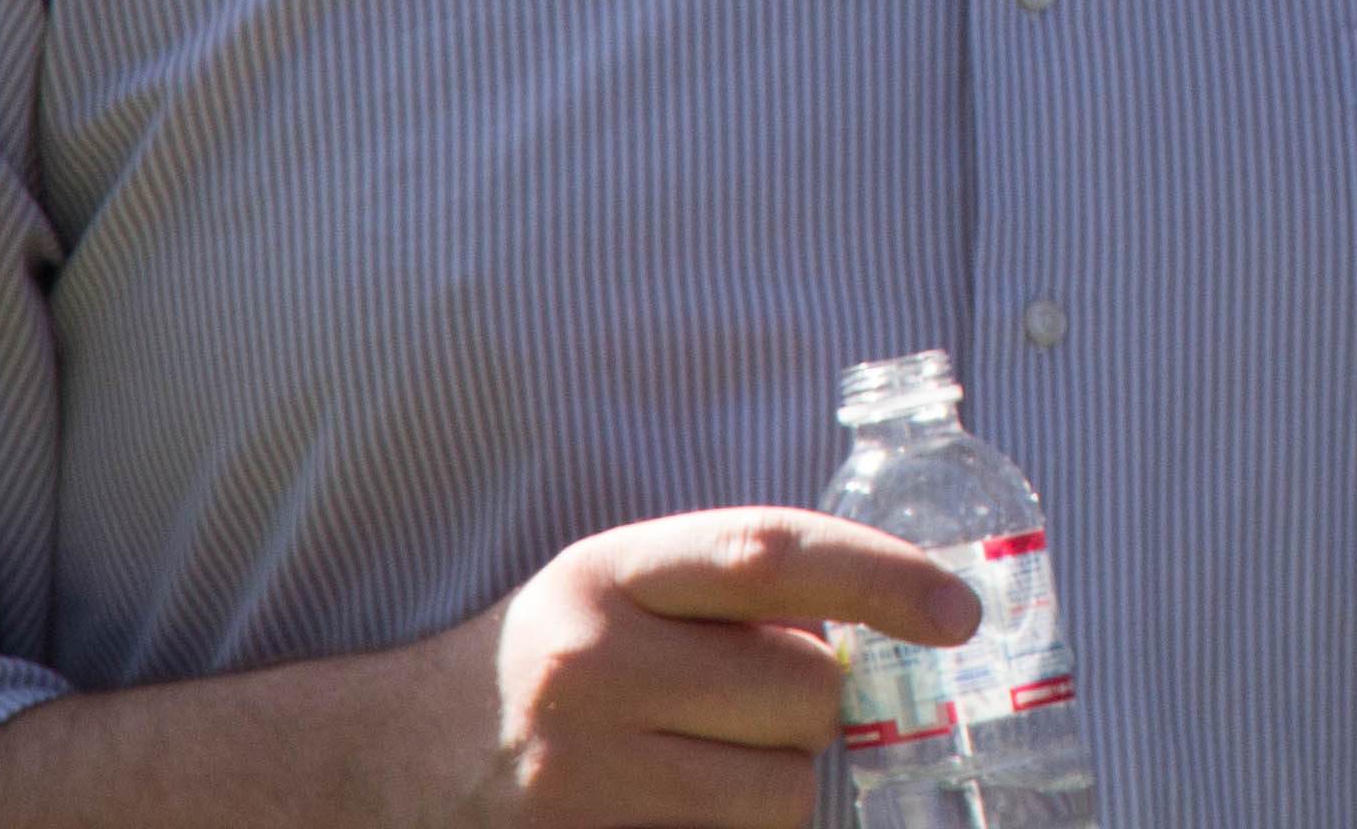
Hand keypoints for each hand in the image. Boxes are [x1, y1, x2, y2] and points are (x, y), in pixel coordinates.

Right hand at [0, 505, 984, 828]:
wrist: (396, 766)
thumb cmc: (550, 663)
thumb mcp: (619, 586)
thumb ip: (735, 586)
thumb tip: (892, 618)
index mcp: (606, 573)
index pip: (771, 552)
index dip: (883, 576)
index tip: (960, 610)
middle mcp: (590, 670)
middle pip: (801, 695)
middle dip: (811, 708)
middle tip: (754, 707)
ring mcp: (585, 779)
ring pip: (785, 793)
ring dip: (785, 786)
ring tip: (712, 761)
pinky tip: (696, 808)